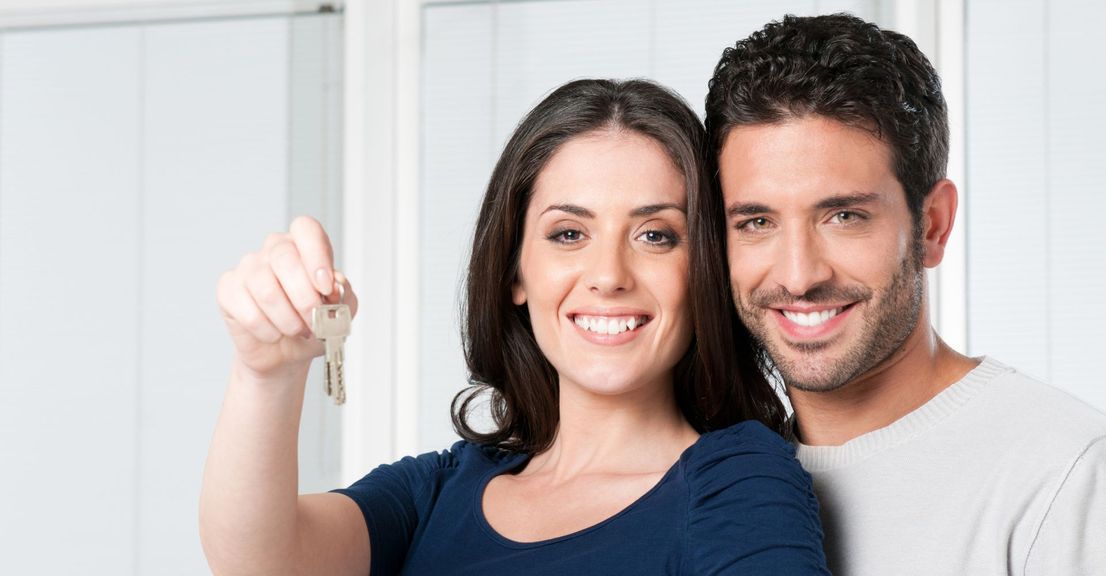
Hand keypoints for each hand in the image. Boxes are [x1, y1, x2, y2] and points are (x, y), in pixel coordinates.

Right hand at [217, 216, 358, 379]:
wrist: (285, 353)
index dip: (317, 255)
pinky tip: (274, 333)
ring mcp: (247, 267)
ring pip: (267, 290)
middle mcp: (273, 250)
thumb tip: (335, 283)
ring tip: (296, 330)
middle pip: (286, 259)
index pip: (306, 228)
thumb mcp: (340, 310)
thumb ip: (343, 293)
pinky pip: (248, 311)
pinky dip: (267, 330)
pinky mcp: (228, 290)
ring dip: (288, 319)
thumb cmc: (311, 324)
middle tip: (314, 320)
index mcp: (302, 245)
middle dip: (305, 298)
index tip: (326, 287)